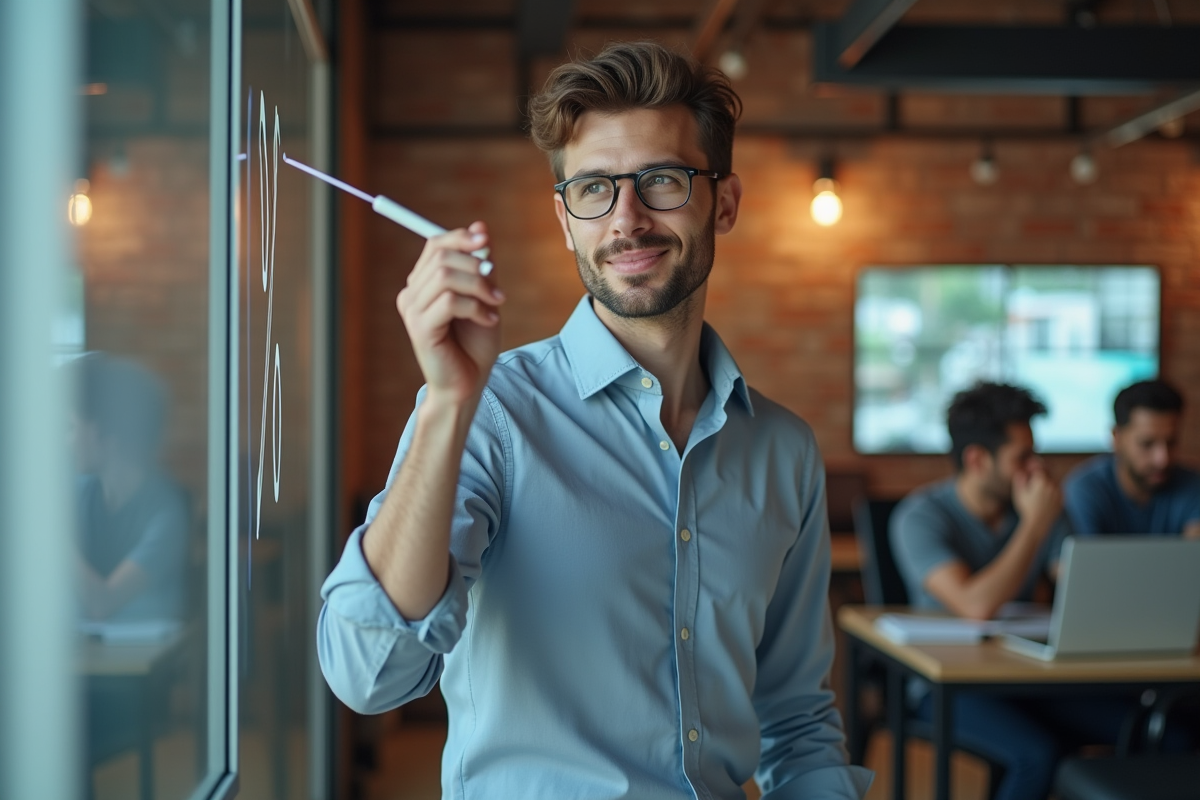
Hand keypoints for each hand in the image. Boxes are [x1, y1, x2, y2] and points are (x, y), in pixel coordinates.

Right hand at [396, 221, 504, 406]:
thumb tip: (481, 226)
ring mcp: (412, 310)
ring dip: (479, 286)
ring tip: (495, 304)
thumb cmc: (475, 343)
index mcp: (423, 283)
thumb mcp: (484, 296)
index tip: (486, 242)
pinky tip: (489, 320)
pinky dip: (476, 307)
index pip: (435, 244)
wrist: (468, 384)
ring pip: (446, 276)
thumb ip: (481, 264)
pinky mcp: (420, 328)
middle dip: (476, 266)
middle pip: (441, 255)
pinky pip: (450, 301)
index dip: (461, 237)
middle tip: (498, 290)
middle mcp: (411, 293)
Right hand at [1012, 463, 1061, 534]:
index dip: (1036, 466)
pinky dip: (1054, 490)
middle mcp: (1052, 485)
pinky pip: (1059, 490)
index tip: (1032, 468)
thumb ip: (1020, 480)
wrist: (1038, 523)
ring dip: (1049, 481)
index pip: (1040, 467)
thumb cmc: (1026, 509)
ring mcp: (1058, 492)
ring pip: (1055, 481)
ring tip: (1040, 488)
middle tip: (1036, 477)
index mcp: (1041, 481)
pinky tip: (1046, 496)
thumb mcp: (1019, 493)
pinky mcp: (1062, 500)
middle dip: (1043, 473)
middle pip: (1049, 473)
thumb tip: (1020, 472)